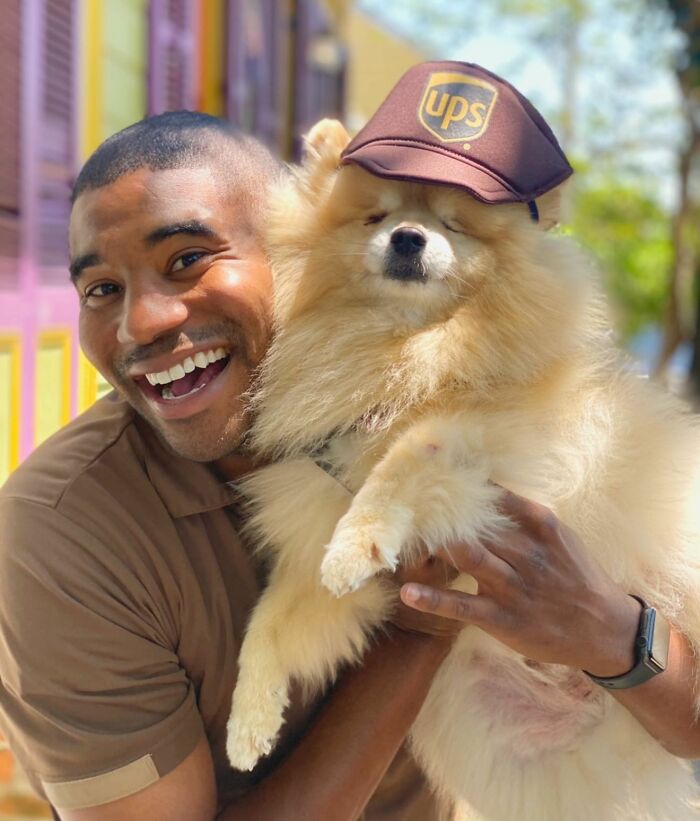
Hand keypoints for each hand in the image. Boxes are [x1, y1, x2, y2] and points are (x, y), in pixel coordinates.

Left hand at [399, 491, 641, 675]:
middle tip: (407, 497)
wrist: (605, 630)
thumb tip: (483, 490)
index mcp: (540, 525)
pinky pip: (463, 605)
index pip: (495, 496)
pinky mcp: (503, 618)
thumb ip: (522, 516)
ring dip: (436, 544)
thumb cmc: (575, 577)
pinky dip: (434, 599)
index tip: (431, 466)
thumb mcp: (557, 538)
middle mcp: (526, 552)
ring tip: (404, 533)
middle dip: (442, 511)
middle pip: (476, 524)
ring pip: (468, 556)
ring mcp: (513, 586)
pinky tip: (408, 592)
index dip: (461, 483)